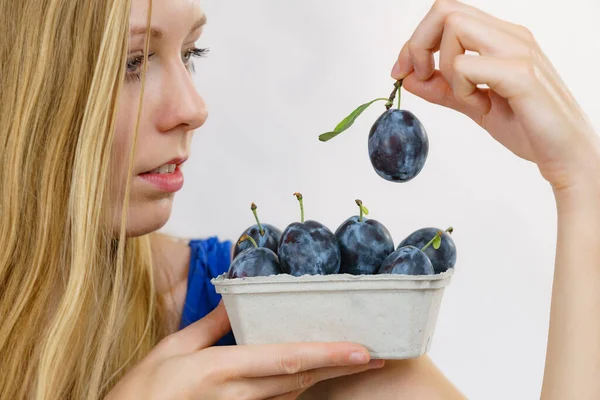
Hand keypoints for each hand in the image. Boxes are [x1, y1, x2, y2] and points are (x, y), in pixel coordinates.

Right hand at [106, 302, 382, 399]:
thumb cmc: (142, 394)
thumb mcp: (170, 350)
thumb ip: (208, 327)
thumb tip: (235, 302)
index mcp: (221, 369)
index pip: (286, 360)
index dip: (327, 354)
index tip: (361, 349)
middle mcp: (238, 394)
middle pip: (300, 379)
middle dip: (341, 367)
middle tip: (377, 356)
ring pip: (293, 393)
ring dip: (326, 377)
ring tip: (356, 361)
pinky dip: (300, 389)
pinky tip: (315, 376)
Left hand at [392, 0, 598, 191]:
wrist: (564, 154)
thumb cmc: (527, 127)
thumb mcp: (473, 105)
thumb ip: (443, 89)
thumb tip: (408, 77)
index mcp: (500, 37)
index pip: (446, 13)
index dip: (415, 41)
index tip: (402, 72)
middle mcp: (510, 35)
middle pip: (445, 10)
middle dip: (418, 45)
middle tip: (420, 78)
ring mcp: (517, 50)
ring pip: (454, 28)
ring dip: (445, 68)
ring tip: (467, 97)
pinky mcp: (521, 73)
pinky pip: (467, 65)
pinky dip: (462, 88)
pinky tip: (481, 105)